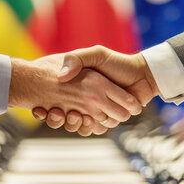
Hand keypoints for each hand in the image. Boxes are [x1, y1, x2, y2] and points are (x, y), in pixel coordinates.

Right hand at [31, 46, 158, 134]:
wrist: (142, 74)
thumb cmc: (118, 63)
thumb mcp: (96, 54)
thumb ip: (77, 59)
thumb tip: (61, 76)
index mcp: (80, 86)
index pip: (55, 101)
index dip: (46, 108)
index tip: (41, 109)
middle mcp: (86, 100)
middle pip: (65, 117)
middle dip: (59, 119)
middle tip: (58, 113)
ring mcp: (97, 111)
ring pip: (80, 126)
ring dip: (75, 124)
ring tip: (75, 115)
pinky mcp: (109, 119)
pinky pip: (97, 129)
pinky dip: (93, 127)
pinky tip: (90, 119)